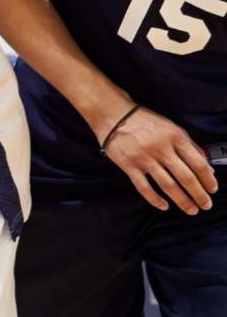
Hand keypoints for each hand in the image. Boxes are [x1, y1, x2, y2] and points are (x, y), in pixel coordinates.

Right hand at [100, 104, 217, 213]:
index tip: (212, 189)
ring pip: (168, 185)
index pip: (198, 163)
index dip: (208, 179)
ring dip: (182, 201)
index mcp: (175, 137)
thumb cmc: (144, 121)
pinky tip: (164, 206)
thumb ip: (190, 146)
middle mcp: (161, 148)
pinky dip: (155, 200)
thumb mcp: (171, 127)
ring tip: (191, 209)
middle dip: (199, 195)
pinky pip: (144, 188)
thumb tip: (207, 167)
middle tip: (205, 205)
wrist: (112, 114)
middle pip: (186, 177)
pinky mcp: (129, 165)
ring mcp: (144, 158)